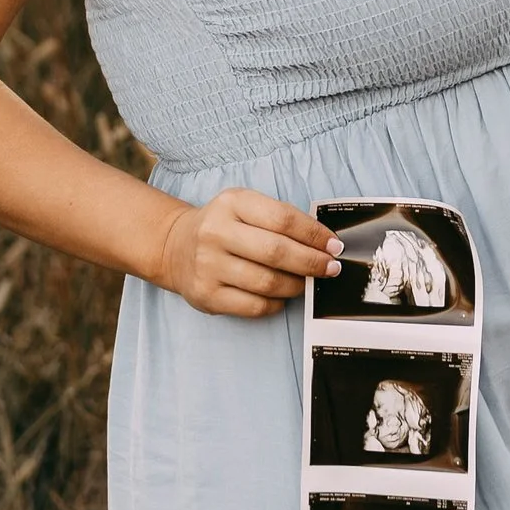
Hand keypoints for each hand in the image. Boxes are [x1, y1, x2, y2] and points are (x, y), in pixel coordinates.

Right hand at [155, 189, 342, 317]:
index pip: (283, 219)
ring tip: (305, 282)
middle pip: (277, 252)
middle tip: (331, 268)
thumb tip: (324, 243)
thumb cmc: (224, 226)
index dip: (314, 234)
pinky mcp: (206, 295)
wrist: (174, 246)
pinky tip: (281, 296)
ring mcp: (208, 265)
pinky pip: (254, 306)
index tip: (335, 245)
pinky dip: (276, 303)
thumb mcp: (245, 207)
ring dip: (296, 285)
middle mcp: (216, 232)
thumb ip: (279, 219)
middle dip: (312, 263)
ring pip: (268, 282)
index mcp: (232, 203)